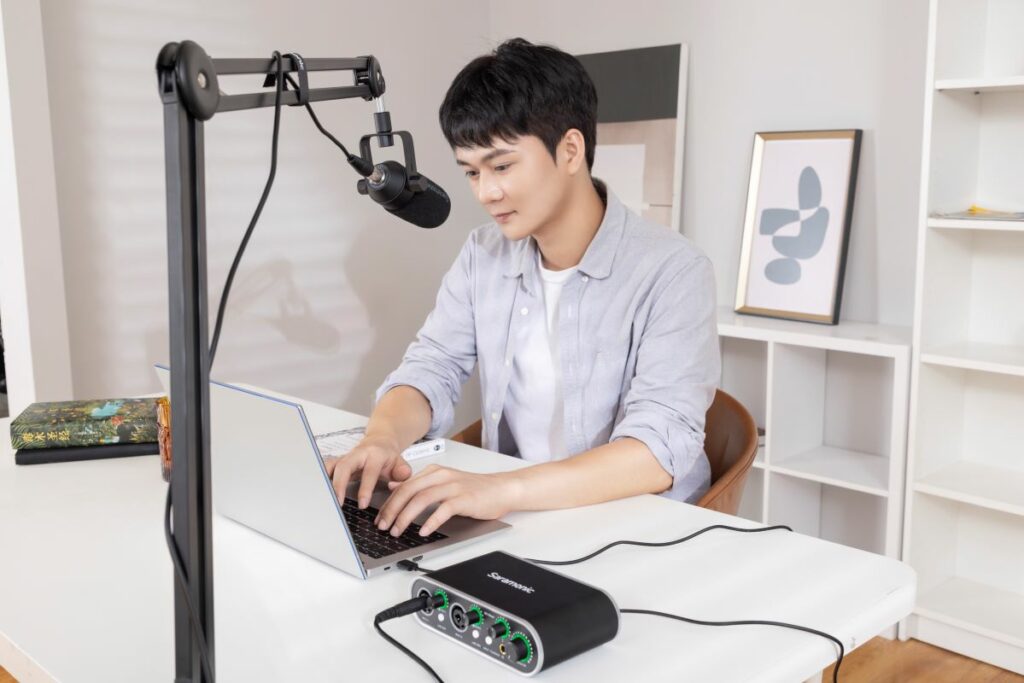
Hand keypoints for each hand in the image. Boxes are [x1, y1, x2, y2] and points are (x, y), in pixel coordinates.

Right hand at [323, 434, 413, 508]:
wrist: (381, 442)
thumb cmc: (389, 457)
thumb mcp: (401, 464)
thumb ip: (402, 474)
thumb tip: (394, 485)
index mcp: (375, 454)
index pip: (369, 471)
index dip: (365, 488)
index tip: (362, 504)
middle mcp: (358, 454)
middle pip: (344, 466)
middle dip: (339, 484)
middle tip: (337, 503)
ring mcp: (346, 457)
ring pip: (332, 466)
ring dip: (326, 481)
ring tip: (324, 499)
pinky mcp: (338, 461)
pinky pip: (327, 468)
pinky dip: (321, 478)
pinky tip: (319, 492)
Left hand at [374, 464, 520, 536]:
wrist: (501, 489)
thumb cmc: (474, 489)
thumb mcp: (443, 482)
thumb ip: (420, 484)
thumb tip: (393, 486)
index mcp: (434, 472)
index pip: (404, 486)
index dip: (389, 503)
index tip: (380, 518)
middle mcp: (441, 476)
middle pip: (409, 491)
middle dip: (392, 510)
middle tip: (383, 526)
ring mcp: (453, 486)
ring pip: (422, 499)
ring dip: (406, 517)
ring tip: (398, 531)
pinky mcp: (464, 498)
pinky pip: (443, 510)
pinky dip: (431, 521)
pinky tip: (423, 531)